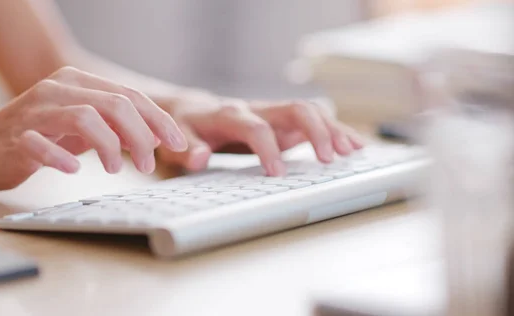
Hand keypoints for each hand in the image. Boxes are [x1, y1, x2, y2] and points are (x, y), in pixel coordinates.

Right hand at [0, 67, 186, 189]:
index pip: (129, 95)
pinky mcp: (17, 138)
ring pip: (85, 118)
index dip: (158, 120)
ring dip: (110, 146)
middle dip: (141, 136)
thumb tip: (156, 138)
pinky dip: (62, 159)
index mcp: (78, 82)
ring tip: (116, 170)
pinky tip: (74, 170)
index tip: (177, 144)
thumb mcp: (83, 128)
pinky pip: (42, 144)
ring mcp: (36, 112)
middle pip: (114, 104)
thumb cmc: (39, 136)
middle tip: (148, 164)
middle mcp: (59, 89)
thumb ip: (116, 127)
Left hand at [157, 94, 363, 175]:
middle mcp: (257, 109)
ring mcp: (273, 113)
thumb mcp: (177, 139)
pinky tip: (354, 144)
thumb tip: (199, 158)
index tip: (276, 174)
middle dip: (315, 131)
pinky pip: (314, 120)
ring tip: (353, 150)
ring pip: (309, 111)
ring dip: (333, 129)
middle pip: (294, 109)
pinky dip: (335, 130)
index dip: (267, 148)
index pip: (255, 126)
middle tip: (329, 159)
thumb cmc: (187, 127)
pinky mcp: (283, 121)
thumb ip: (188, 148)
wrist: (193, 110)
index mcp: (230, 114)